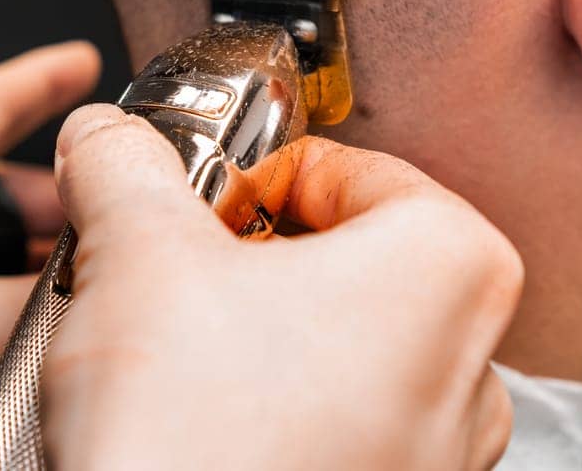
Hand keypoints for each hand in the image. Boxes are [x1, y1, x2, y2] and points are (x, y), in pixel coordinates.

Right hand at [42, 104, 522, 470]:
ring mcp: (441, 457)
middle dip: (252, 257)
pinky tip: (204, 423)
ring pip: (342, 350)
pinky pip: (340, 432)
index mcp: (450, 268)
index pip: (347, 167)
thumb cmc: (196, 442)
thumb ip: (123, 165)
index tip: (197, 199)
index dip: (250, 174)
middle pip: (348, 259)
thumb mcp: (135, 253)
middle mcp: (472, 367)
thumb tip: (108, 141)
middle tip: (179, 269)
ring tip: (181, 353)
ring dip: (260, 337)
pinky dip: (276, 414)